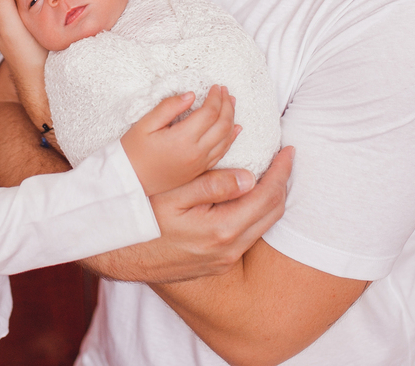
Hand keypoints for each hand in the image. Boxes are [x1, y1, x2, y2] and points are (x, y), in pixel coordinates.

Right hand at [84, 146, 293, 282]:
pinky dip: (259, 213)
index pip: (266, 196)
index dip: (281, 171)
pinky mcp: (220, 264)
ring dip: (272, 198)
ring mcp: (226, 260)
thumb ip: (213, 185)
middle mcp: (230, 249)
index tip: (289, 151)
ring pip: (264, 226)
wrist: (125, 257)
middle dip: (283, 183)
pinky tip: (251, 197)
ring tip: (273, 174)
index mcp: (221, 229)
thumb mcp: (175, 195)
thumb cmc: (145, 219)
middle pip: (272, 213)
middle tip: (286, 159)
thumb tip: (250, 176)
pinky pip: (251, 235)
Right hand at [121, 86, 239, 195]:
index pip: (209, 113)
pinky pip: (222, 153)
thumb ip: (168, 107)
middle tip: (225, 90)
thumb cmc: (133, 151)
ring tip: (231, 103)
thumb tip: (191, 95)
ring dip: (231, 119)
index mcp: (182, 139)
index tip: (216, 86)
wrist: (129, 181)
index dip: (215, 97)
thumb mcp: (145, 124)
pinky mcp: (199, 171)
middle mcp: (196, 153)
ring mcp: (200, 164)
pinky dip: (231, 138)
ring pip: (226, 139)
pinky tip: (235, 129)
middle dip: (227, 105)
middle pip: (222, 125)